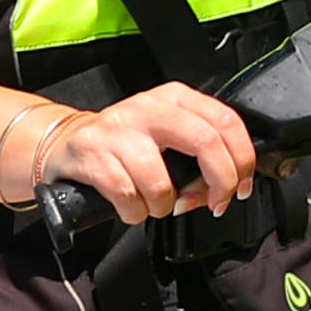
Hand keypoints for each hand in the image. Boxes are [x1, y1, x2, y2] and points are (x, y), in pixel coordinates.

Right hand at [30, 82, 254, 219]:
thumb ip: (200, 157)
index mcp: (174, 99)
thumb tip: (221, 190)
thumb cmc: (126, 147)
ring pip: (160, 181)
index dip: (242, 160)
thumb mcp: (167, 137)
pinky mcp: (91, 152)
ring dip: (163, 206)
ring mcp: (118, 128)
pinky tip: (130, 205)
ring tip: (154, 204)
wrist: (67, 144)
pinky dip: (133, 212)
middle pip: (204, 141)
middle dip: (218, 182)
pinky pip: (126, 195)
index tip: (242, 187)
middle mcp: (148, 107)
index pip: (225, 120)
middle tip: (216, 204)